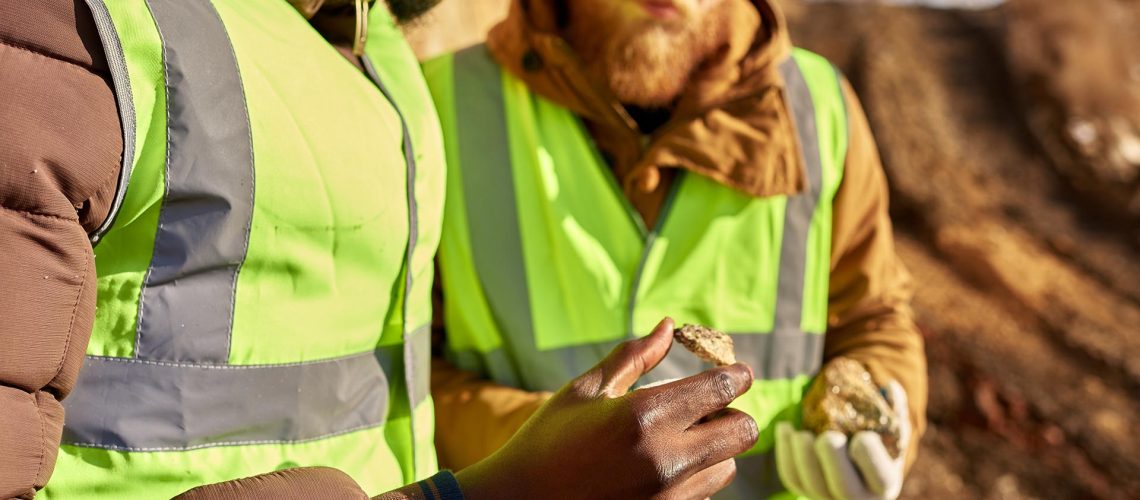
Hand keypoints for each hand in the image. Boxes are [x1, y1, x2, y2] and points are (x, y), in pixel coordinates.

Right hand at [456, 318, 758, 499]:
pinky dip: (694, 477)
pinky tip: (660, 469)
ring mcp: (669, 496)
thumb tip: (669, 327)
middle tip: (705, 406)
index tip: (732, 372)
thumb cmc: (547, 441)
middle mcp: (666, 458)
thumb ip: (634, 357)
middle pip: (742, 431)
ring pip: (727, 466)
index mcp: (645, 415)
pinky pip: (704, 493)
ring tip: (677, 440)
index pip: (723, 389)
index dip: (736, 376)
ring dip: (714, 449)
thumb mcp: (585, 392)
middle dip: (730, 413)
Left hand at [775, 382, 909, 499]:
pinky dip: (785, 453)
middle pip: (844, 488)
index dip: (870, 459)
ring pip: (811, 485)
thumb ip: (895, 409)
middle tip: (826, 437)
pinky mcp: (805, 490)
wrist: (855, 464)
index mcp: (884, 484)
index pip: (881, 479)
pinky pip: (792, 477)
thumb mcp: (892, 429)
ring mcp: (828, 497)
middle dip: (833, 460)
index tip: (863, 437)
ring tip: (799, 434)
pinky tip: (785, 428)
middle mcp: (857, 498)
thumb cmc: (877, 442)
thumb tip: (890, 387)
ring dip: (801, 457)